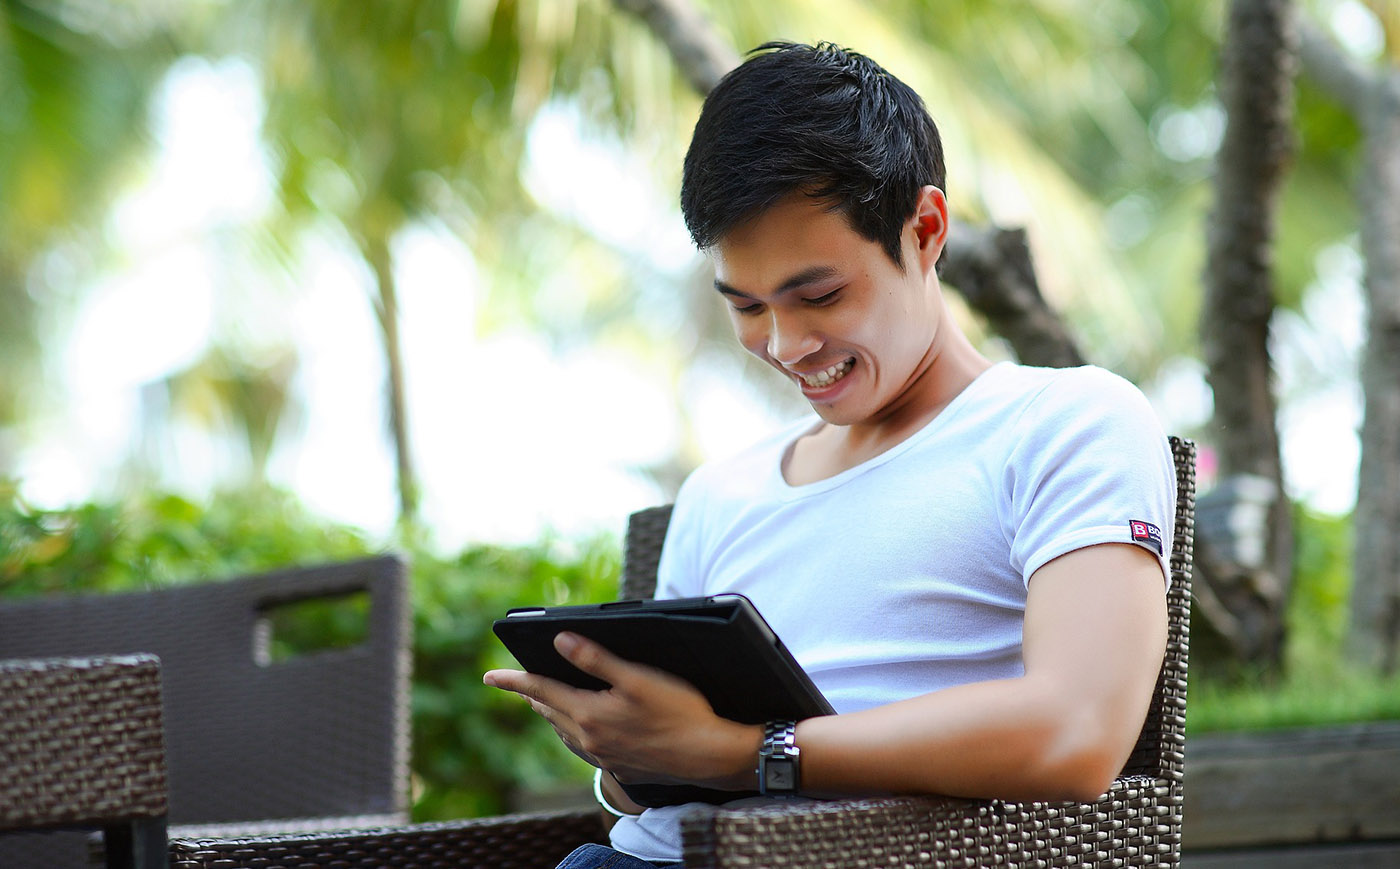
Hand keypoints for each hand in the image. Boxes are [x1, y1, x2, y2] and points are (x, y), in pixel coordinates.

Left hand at [484, 631, 759, 788]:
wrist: (709, 754)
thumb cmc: (679, 711)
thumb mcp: (637, 677)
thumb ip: (595, 659)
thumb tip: (559, 641)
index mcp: (589, 714)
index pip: (540, 691)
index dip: (513, 681)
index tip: (489, 676)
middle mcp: (590, 739)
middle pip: (549, 712)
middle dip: (532, 695)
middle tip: (517, 683)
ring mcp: (605, 756)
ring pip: (565, 732)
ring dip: (551, 714)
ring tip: (543, 702)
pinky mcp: (621, 766)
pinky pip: (584, 747)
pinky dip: (572, 732)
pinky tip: (582, 729)